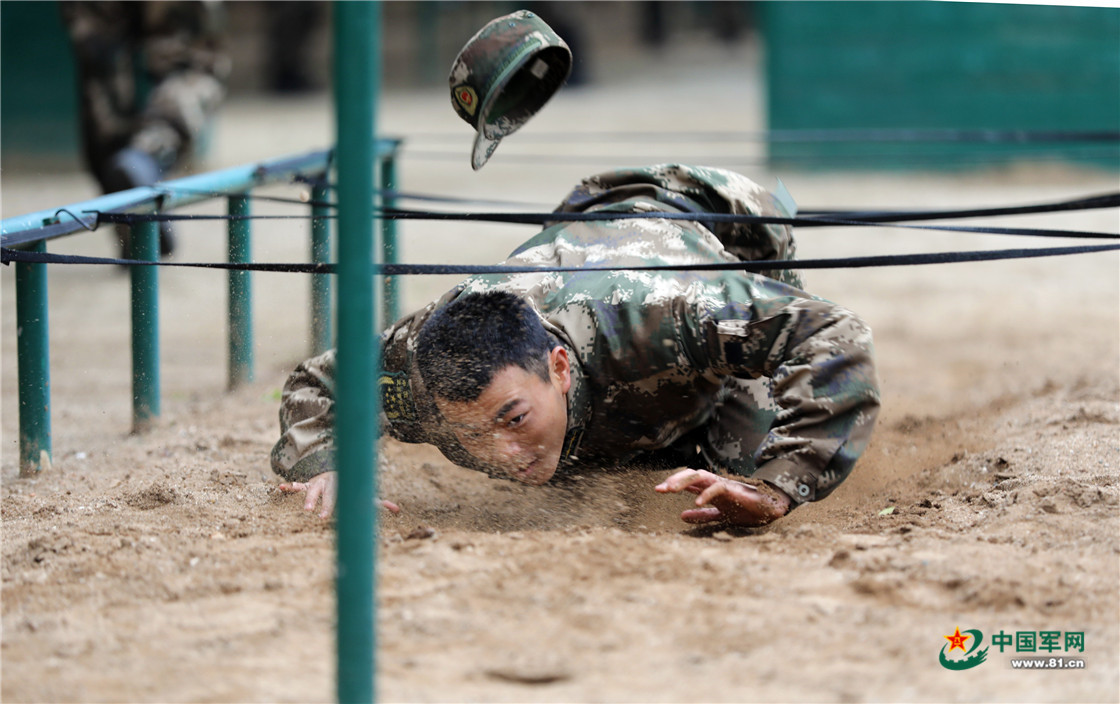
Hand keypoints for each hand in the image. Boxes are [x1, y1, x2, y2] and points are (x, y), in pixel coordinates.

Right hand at [279, 471, 400, 519]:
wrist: (338, 469)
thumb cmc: (351, 488)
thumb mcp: (363, 493)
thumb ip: (378, 502)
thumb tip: (397, 510)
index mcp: (343, 487)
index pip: (339, 498)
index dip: (334, 507)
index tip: (327, 518)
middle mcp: (330, 484)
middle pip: (325, 494)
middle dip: (322, 504)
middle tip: (319, 516)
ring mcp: (317, 483)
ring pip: (310, 489)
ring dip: (304, 495)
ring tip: (297, 501)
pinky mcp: (307, 485)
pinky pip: (297, 485)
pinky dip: (289, 486)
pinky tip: (279, 488)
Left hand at [654, 469, 790, 526]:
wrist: (768, 509)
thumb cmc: (746, 509)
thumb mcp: (719, 515)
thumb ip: (702, 515)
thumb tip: (681, 516)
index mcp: (710, 489)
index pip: (688, 483)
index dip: (673, 484)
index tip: (658, 490)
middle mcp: (714, 483)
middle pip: (690, 476)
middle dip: (674, 480)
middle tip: (660, 489)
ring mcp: (723, 485)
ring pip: (700, 476)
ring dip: (684, 482)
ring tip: (671, 490)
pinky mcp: (733, 490)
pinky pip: (716, 487)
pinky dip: (705, 494)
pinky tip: (696, 503)